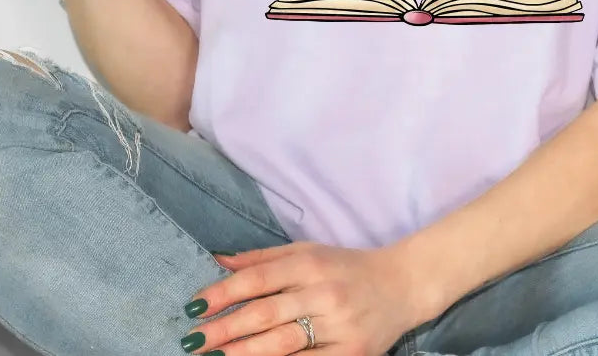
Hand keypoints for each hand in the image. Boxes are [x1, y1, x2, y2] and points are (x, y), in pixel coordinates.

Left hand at [182, 242, 419, 355]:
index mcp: (310, 263)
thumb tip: (218, 260)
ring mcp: (339, 326)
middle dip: (225, 329)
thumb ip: (263, 259)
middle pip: (265, 313)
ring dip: (244, 352)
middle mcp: (323, 292)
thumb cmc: (348, 268)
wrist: (404, 285)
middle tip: (193, 341)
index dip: (222, 293)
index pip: (257, 279)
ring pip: (283, 343)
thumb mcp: (308, 251)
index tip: (193, 307)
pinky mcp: (352, 354)